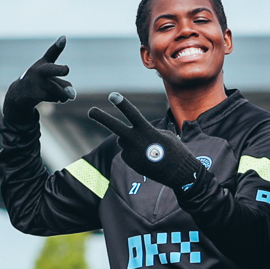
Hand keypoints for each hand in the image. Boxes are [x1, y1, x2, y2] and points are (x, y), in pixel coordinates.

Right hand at [3, 36, 75, 123]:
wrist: (20, 92)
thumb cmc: (41, 81)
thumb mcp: (52, 78)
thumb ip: (66, 85)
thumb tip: (71, 95)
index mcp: (44, 63)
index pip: (52, 53)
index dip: (58, 46)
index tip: (63, 38)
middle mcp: (39, 70)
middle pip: (51, 70)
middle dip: (59, 70)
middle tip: (66, 69)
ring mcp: (36, 82)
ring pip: (57, 90)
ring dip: (62, 95)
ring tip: (61, 95)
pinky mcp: (34, 93)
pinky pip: (52, 97)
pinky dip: (57, 99)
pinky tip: (54, 97)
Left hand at [88, 92, 202, 191]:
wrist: (179, 173)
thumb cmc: (174, 150)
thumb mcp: (163, 134)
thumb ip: (144, 131)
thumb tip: (128, 137)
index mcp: (146, 130)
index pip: (132, 114)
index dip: (121, 104)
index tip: (112, 95)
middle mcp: (136, 141)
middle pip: (115, 127)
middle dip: (101, 118)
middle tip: (90, 111)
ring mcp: (131, 153)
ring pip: (123, 140)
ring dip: (130, 140)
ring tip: (146, 148)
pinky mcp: (130, 162)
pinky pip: (127, 152)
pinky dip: (134, 152)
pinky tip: (146, 158)